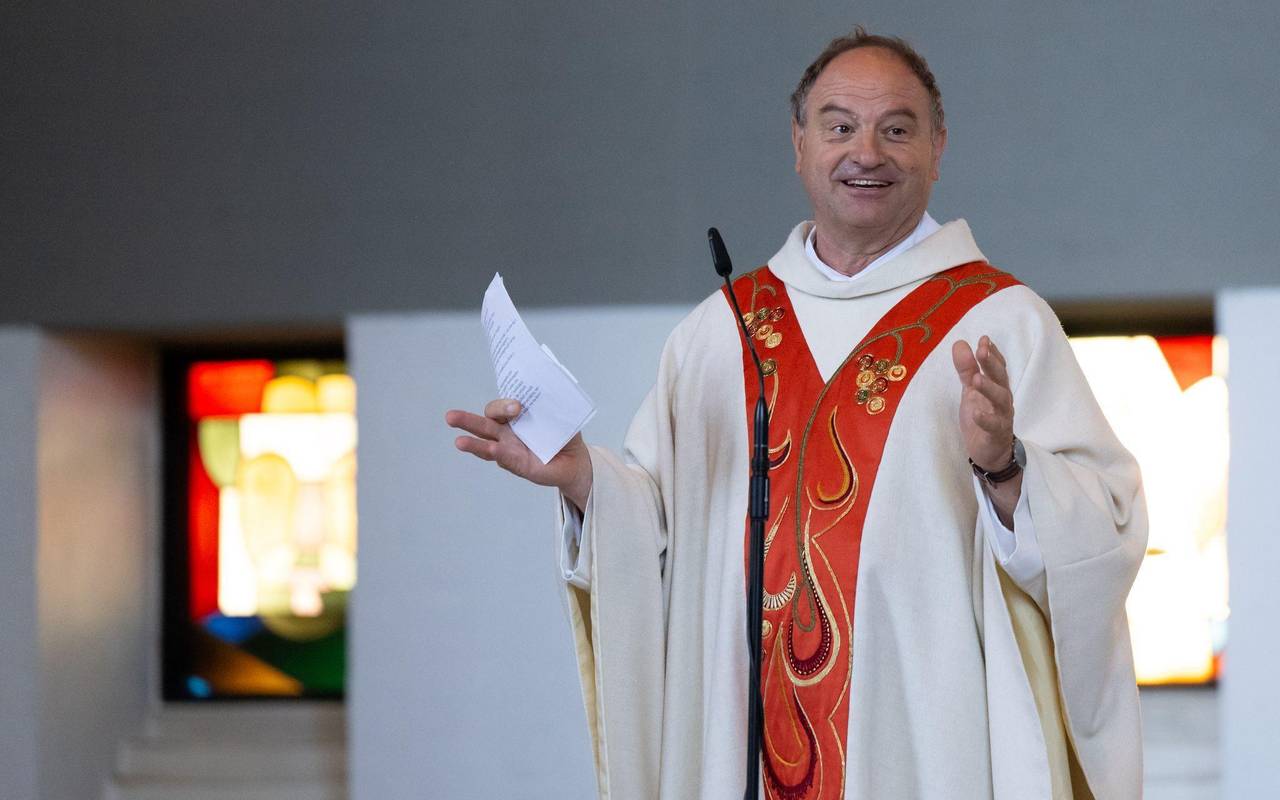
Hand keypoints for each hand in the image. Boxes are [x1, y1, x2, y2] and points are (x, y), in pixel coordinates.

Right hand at [445, 399, 593, 510]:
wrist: (574, 460)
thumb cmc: (563, 434)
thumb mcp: (560, 415)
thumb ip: (551, 405)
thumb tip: (549, 393)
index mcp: (515, 416)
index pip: (500, 406)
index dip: (504, 404)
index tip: (517, 406)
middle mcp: (507, 432)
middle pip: (484, 423)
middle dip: (467, 419)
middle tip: (450, 416)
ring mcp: (509, 449)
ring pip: (486, 444)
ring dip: (472, 443)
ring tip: (458, 441)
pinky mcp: (518, 464)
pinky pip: (505, 459)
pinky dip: (497, 454)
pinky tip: (490, 451)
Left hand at [951, 336, 1020, 525]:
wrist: (989, 452)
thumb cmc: (982, 417)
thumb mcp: (971, 391)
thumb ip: (967, 369)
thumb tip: (960, 343)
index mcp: (997, 387)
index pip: (998, 367)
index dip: (992, 353)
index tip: (984, 339)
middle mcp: (1003, 399)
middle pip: (1001, 379)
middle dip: (992, 364)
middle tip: (982, 350)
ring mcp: (1002, 416)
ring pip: (1001, 400)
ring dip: (989, 388)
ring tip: (976, 379)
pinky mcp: (996, 434)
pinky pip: (993, 426)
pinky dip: (985, 419)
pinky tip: (976, 413)